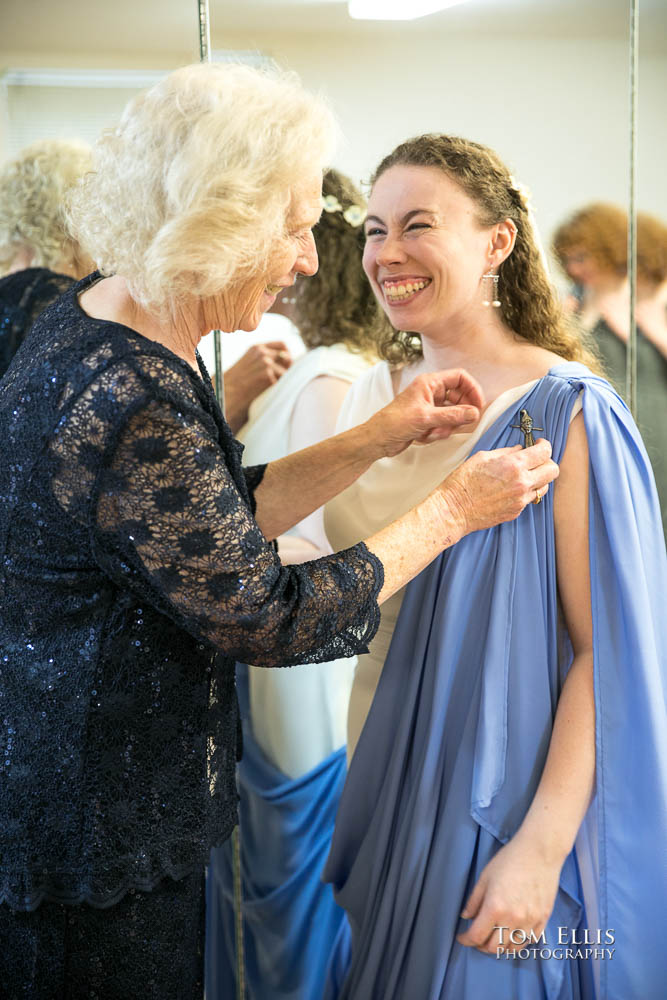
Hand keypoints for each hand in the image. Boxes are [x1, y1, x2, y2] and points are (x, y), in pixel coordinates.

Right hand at [223, 341, 291, 431]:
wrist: (227, 394)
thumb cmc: (238, 381)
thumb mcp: (250, 362)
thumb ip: (265, 357)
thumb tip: (290, 358)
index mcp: (257, 348)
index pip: (283, 345)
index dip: (288, 355)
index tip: (287, 364)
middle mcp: (262, 353)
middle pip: (288, 358)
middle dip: (288, 368)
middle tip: (282, 379)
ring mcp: (266, 364)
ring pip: (286, 372)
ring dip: (283, 381)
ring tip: (270, 388)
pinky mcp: (268, 377)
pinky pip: (283, 383)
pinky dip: (278, 389)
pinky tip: (267, 392)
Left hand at [368, 369, 484, 458]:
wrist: (378, 440)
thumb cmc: (394, 422)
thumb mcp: (427, 418)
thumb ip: (453, 415)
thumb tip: (474, 413)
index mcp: (430, 383)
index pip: (460, 377)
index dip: (472, 390)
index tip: (478, 406)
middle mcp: (431, 392)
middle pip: (459, 398)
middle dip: (459, 414)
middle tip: (456, 425)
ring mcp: (430, 407)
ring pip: (452, 415)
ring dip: (446, 427)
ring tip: (432, 433)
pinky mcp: (428, 421)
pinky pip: (444, 425)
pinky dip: (437, 433)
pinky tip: (423, 437)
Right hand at [440, 439, 558, 535]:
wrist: (455, 510)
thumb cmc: (463, 483)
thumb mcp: (482, 457)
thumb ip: (506, 452)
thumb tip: (520, 450)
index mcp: (514, 465)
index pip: (544, 452)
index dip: (544, 445)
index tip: (540, 444)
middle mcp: (522, 483)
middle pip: (553, 470)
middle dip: (547, 462)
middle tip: (537, 459)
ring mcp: (521, 499)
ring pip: (545, 486)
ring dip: (539, 478)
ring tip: (525, 475)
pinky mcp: (517, 511)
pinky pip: (530, 498)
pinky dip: (526, 491)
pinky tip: (512, 488)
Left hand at [456, 832, 561, 955]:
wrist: (539, 851)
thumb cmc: (510, 860)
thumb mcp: (485, 877)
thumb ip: (474, 900)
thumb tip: (466, 916)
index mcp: (495, 907)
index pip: (477, 936)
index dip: (466, 940)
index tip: (462, 937)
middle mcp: (513, 919)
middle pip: (494, 948)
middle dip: (481, 946)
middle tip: (477, 938)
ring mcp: (530, 921)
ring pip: (512, 949)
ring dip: (500, 947)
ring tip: (493, 937)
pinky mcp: (543, 919)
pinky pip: (529, 941)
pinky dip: (518, 943)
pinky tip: (511, 934)